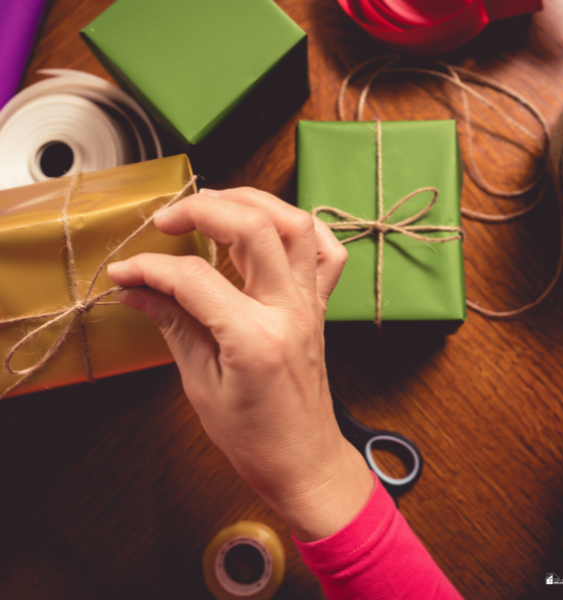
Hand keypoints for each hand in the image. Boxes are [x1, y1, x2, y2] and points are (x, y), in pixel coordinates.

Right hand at [107, 187, 373, 541]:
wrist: (304, 460)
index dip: (151, 267)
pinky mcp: (318, 306)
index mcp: (254, 338)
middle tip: (168, 219)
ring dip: (254, 202)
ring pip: (296, 224)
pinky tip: (272, 229)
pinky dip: (300, 228)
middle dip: (204, 208)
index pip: (193, 278)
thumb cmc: (255, 438)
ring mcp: (310, 304)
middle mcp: (289, 310)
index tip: (126, 271)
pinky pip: (327, 251)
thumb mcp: (201, 385)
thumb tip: (138, 290)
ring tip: (215, 205)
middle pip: (254, 228)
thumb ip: (173, 325)